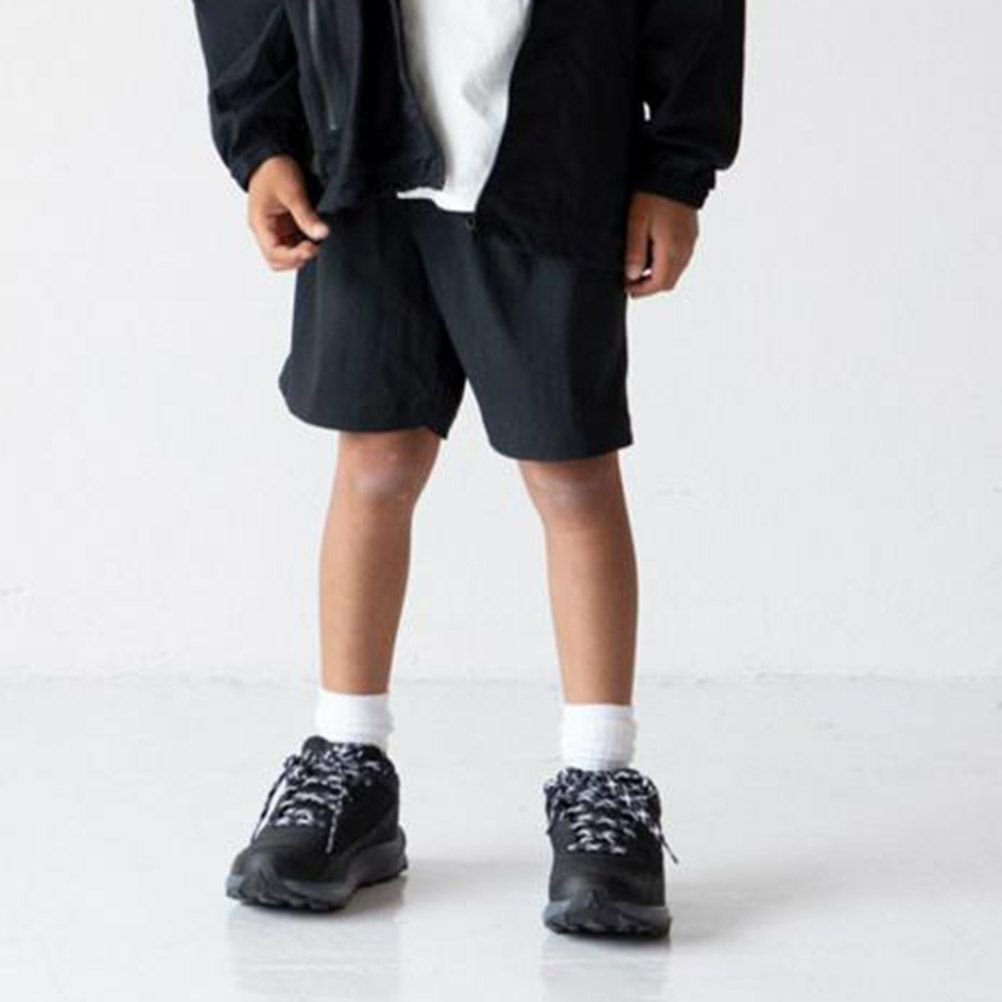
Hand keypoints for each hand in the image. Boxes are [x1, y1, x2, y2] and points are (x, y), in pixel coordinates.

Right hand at [247, 156, 329, 270]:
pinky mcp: (283, 228)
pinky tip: (313, 235)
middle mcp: (265, 231)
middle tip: (314, 246)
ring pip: (286, 256)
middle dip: (297, 258)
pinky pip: (292, 245)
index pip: (274, 254)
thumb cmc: (274, 170)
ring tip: (315, 239)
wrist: (270, 156)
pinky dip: (303, 245)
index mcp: (260, 224)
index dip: (294, 256)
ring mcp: (274, 231)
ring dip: (301, 253)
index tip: (312, 248)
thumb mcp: (292, 191)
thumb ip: (306, 215)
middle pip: (278, 261)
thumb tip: (322, 234)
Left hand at [624, 192, 698, 297]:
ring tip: (639, 266)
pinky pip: (681, 259)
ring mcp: (690, 243)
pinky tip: (653, 253)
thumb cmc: (654, 195)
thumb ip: (635, 251)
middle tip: (631, 280)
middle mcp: (685, 250)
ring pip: (676, 272)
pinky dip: (666, 264)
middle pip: (669, 282)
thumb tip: (632, 275)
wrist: (677, 171)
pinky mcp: (692, 235)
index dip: (641, 290)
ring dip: (658, 275)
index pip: (659, 284)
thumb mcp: (637, 222)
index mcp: (671, 250)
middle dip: (649, 286)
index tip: (627, 286)